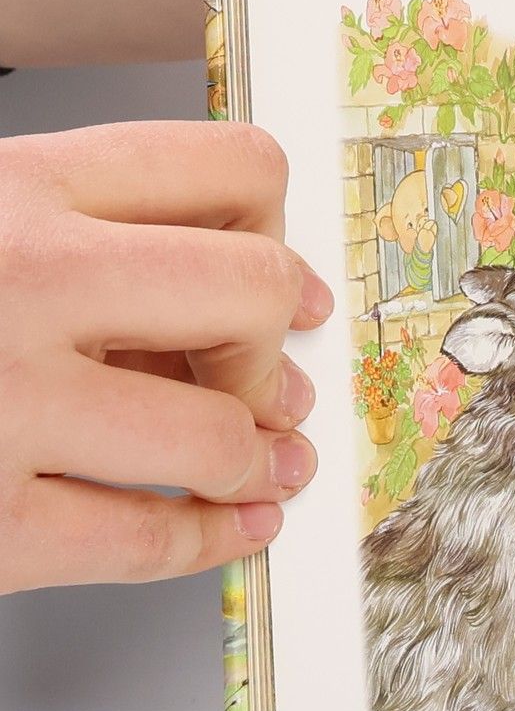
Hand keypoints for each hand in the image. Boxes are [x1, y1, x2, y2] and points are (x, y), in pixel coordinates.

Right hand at [0, 122, 331, 592]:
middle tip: (275, 382)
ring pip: (218, 433)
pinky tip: (235, 524)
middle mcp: (17, 281)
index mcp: (14, 191)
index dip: (280, 233)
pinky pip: (149, 541)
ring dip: (259, 459)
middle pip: (249, 290)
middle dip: (270, 347)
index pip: (227, 170)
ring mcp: (3, 407)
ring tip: (266, 463)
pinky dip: (212, 539)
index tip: (290, 284)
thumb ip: (78, 240)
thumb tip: (241, 298)